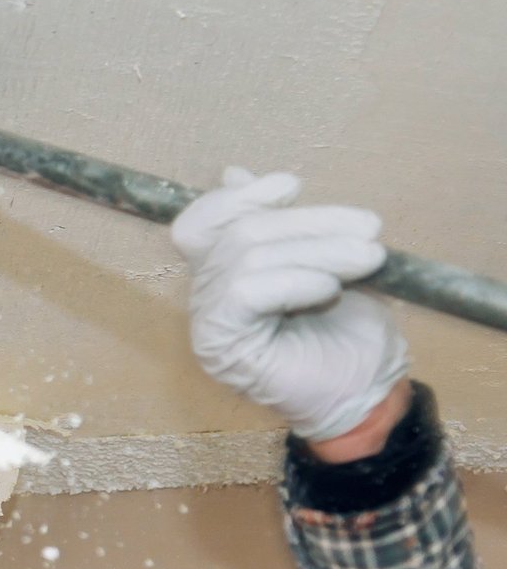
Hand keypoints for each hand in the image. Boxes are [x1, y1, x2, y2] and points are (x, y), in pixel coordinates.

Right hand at [171, 167, 408, 442]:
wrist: (365, 395)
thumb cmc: (348, 334)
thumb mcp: (322, 261)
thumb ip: (281, 226)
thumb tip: (234, 173)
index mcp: (223, 273)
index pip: (199, 224)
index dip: (236, 198)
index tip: (291, 185)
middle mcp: (207, 296)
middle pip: (239, 233)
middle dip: (308, 222)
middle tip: (369, 228)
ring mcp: (209, 322)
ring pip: (246, 256)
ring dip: (317, 251)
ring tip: (368, 260)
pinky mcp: (221, 344)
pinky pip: (245, 292)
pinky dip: (294, 281)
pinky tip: (329, 290)